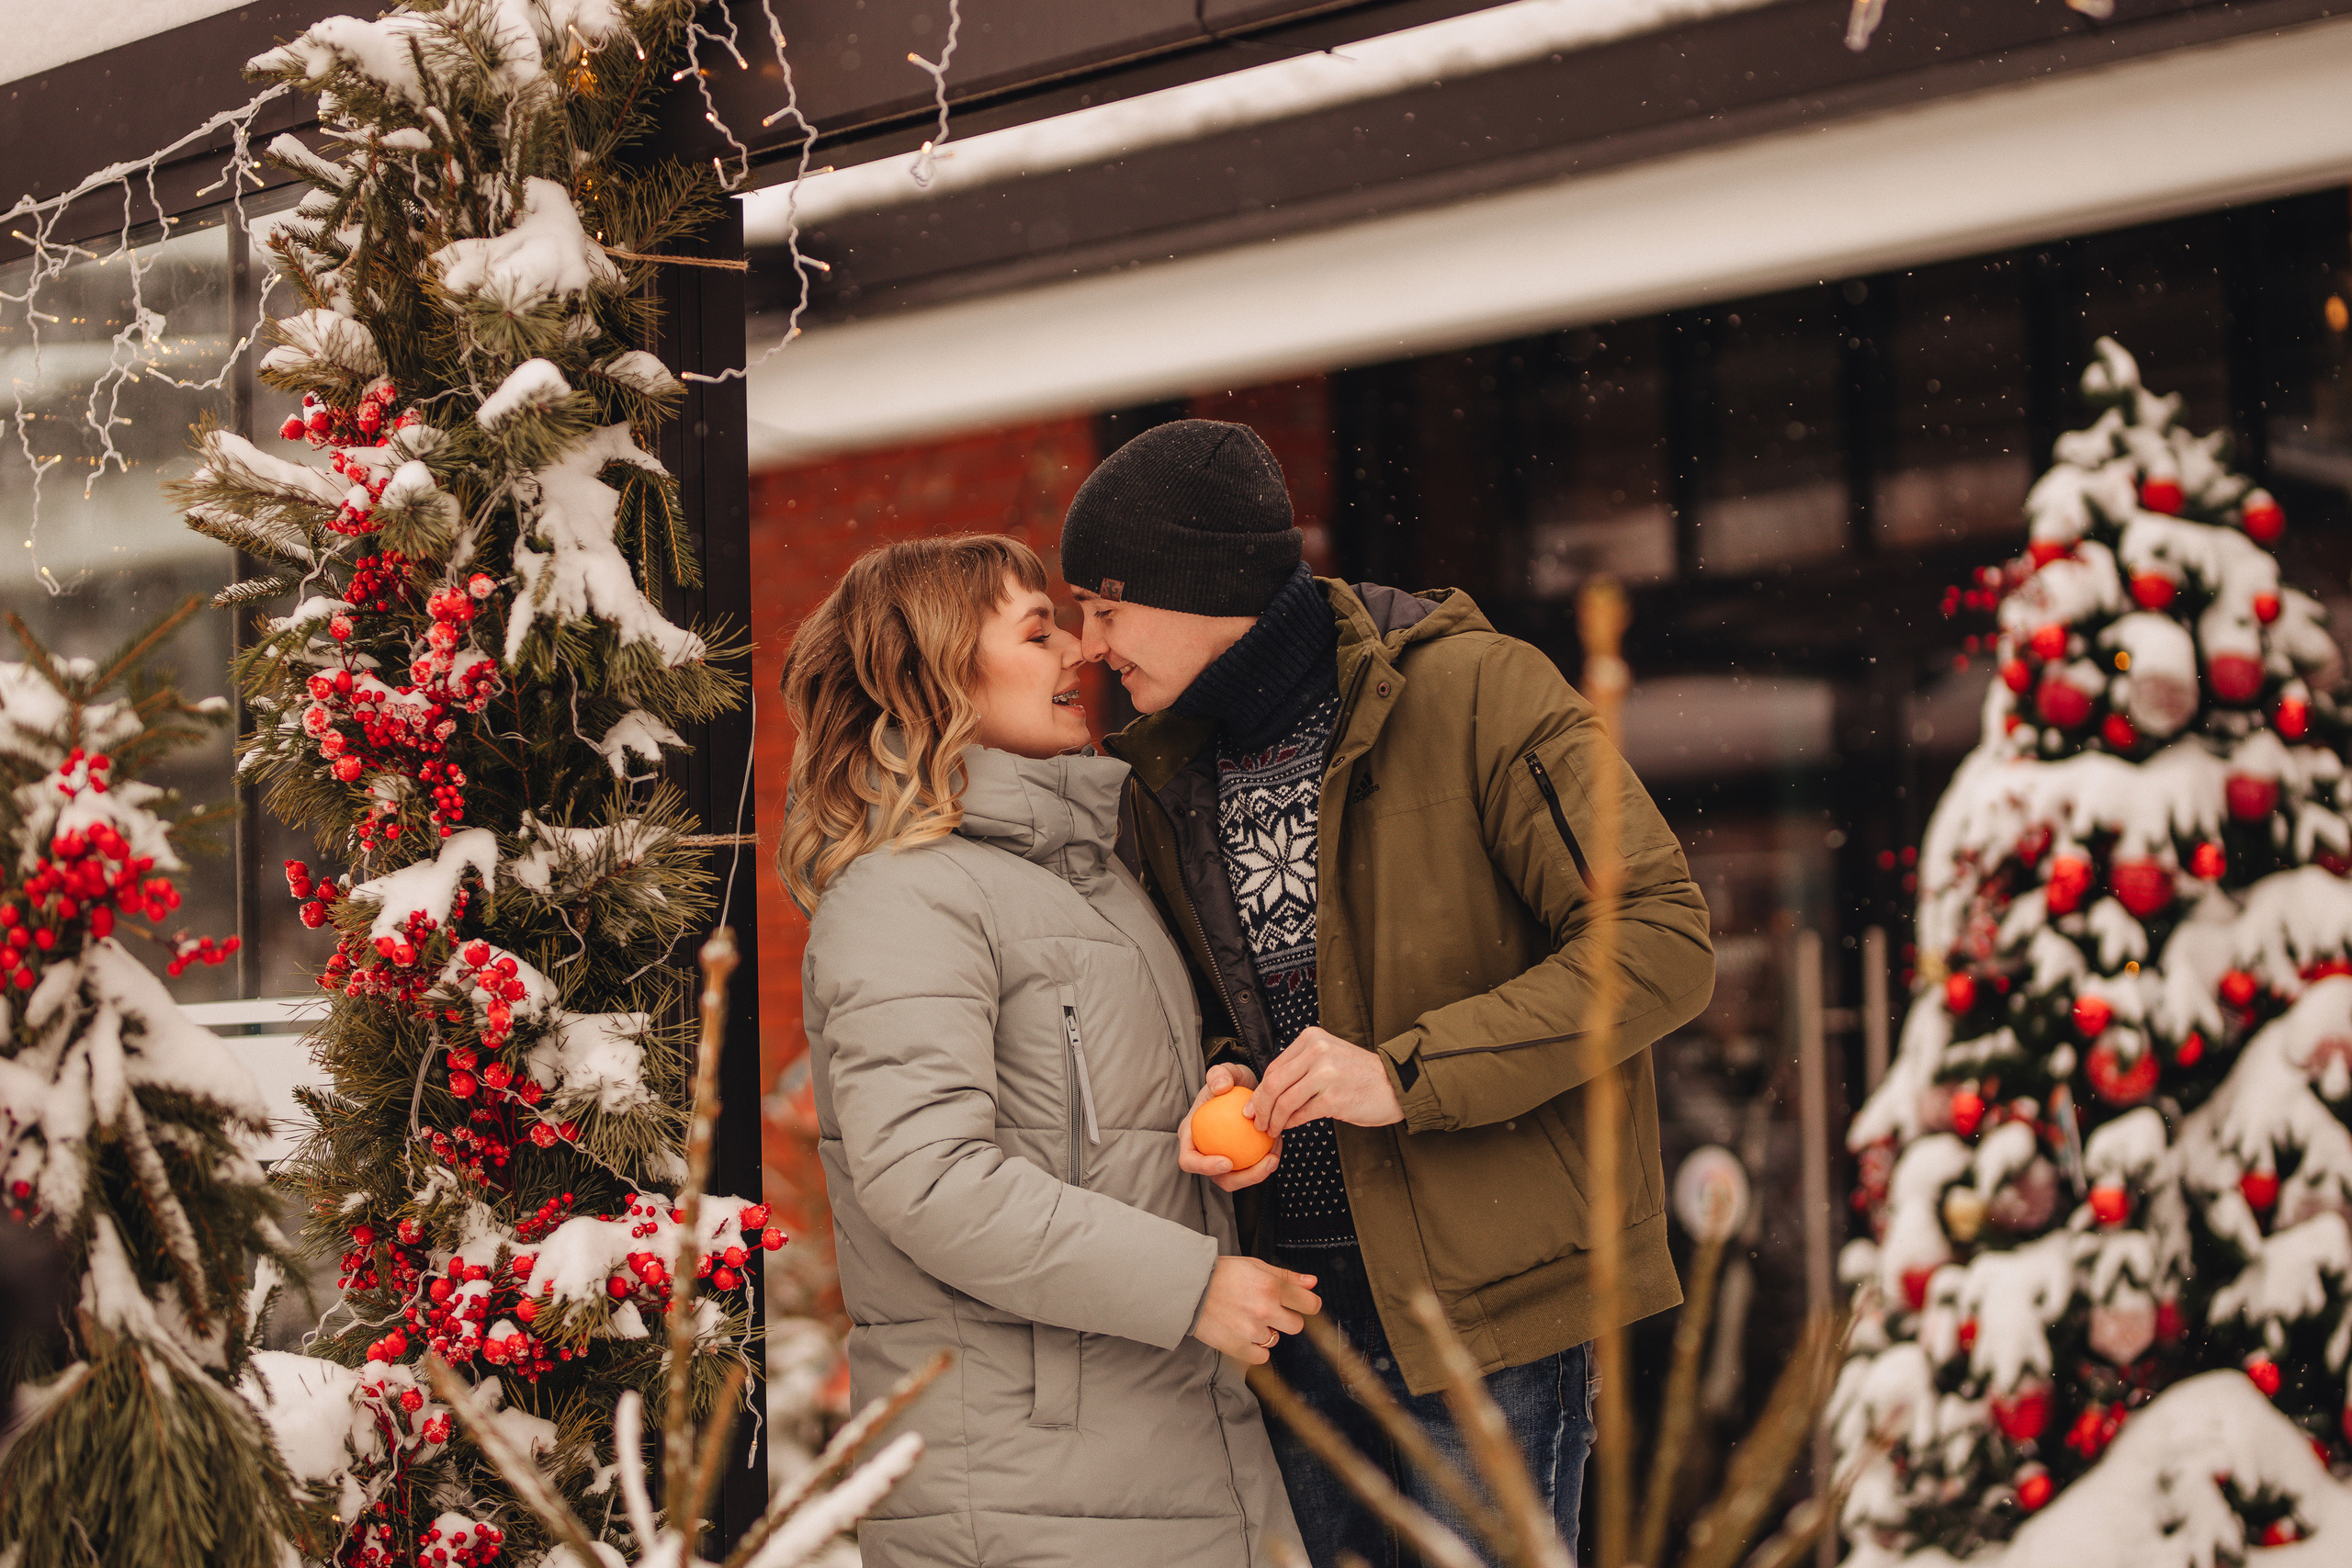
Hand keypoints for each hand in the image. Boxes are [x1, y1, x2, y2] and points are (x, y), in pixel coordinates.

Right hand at [1178, 1064, 1280, 1192]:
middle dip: (1243, 1179)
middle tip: (1266, 1163)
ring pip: (1239, 1178)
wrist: (1244, 1089)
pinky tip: (1278, 1147)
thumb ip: (1219, 1074)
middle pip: (1219, 1178)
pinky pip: (1252, 1167)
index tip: (1227, 1162)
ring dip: (1260, 1173)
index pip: (1189, 1159)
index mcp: (1191, 1135)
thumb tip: (1220, 1088)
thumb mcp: (1226, 1071)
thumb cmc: (1230, 1081)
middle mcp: (1204, 1152)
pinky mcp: (1240, 1160)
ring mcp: (1222, 1158)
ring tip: (1275, 1156)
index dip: (1204, 1167)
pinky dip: (1266, 1161)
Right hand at [1190, 1256, 1321, 1363]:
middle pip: (1297, 1325)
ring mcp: (1251, 1331)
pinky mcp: (1238, 1348)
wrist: (1188, 1289)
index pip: (1310, 1304)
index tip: (1300, 1304)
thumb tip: (1312, 1283)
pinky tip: (1242, 1333)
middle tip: (1266, 1310)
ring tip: (1245, 1318)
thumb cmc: (1221, 1274)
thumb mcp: (1255, 1266)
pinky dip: (1254, 1348)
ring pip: (1275, 1340)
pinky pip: (1261, 1356)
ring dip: (1265, 1331)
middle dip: (1285, 1318)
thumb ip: (1286, 1276)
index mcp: (1271, 1287)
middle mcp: (1264, 1310)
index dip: (1307, 1304)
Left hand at [1250, 1027, 1403, 1135]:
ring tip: (1271, 1129)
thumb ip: (1300, 1066)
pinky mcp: (1334, 1098)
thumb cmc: (1360, 1074)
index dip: (1260, 1090)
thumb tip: (1265, 1091)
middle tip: (1256, 1121)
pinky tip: (1288, 1127)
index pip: (1274, 1067)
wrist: (1396, 1084)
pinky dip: (1290, 1123)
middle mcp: (1317, 1052)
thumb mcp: (1328, 1056)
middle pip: (1273, 1084)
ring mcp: (1326, 1075)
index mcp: (1312, 1038)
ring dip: (1273, 1120)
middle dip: (1260, 1107)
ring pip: (1284, 1101)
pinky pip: (1300, 1114)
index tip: (1253, 1105)